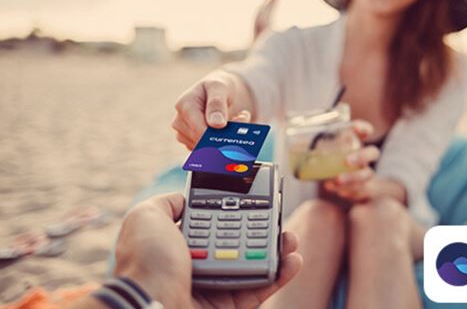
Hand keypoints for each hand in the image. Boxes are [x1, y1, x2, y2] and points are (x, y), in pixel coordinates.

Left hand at [113, 193, 301, 308]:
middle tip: (278, 218)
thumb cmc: (145, 262)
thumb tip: (186, 197)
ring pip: (254, 265)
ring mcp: (215, 286)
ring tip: (290, 238)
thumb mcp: (146, 217)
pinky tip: (293, 260)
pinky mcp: (229, 306)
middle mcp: (199, 264)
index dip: (235, 211)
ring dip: (277, 250)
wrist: (149, 305)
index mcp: (180, 243)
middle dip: (263, 229)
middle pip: (240, 242)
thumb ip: (167, 203)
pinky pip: (260, 289)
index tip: (255, 200)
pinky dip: (280, 275)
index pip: (214, 222)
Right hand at [172, 72, 253, 149]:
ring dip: (224, 137)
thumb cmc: (217, 86)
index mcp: (184, 105)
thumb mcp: (220, 87)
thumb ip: (217, 104)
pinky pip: (208, 149)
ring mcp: (184, 133)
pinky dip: (220, 141)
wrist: (216, 92)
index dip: (219, 134)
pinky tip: (229, 127)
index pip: (200, 130)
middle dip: (225, 133)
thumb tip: (216, 124)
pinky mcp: (191, 141)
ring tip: (236, 118)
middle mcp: (180, 121)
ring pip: (206, 147)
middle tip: (243, 118)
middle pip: (203, 140)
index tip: (239, 126)